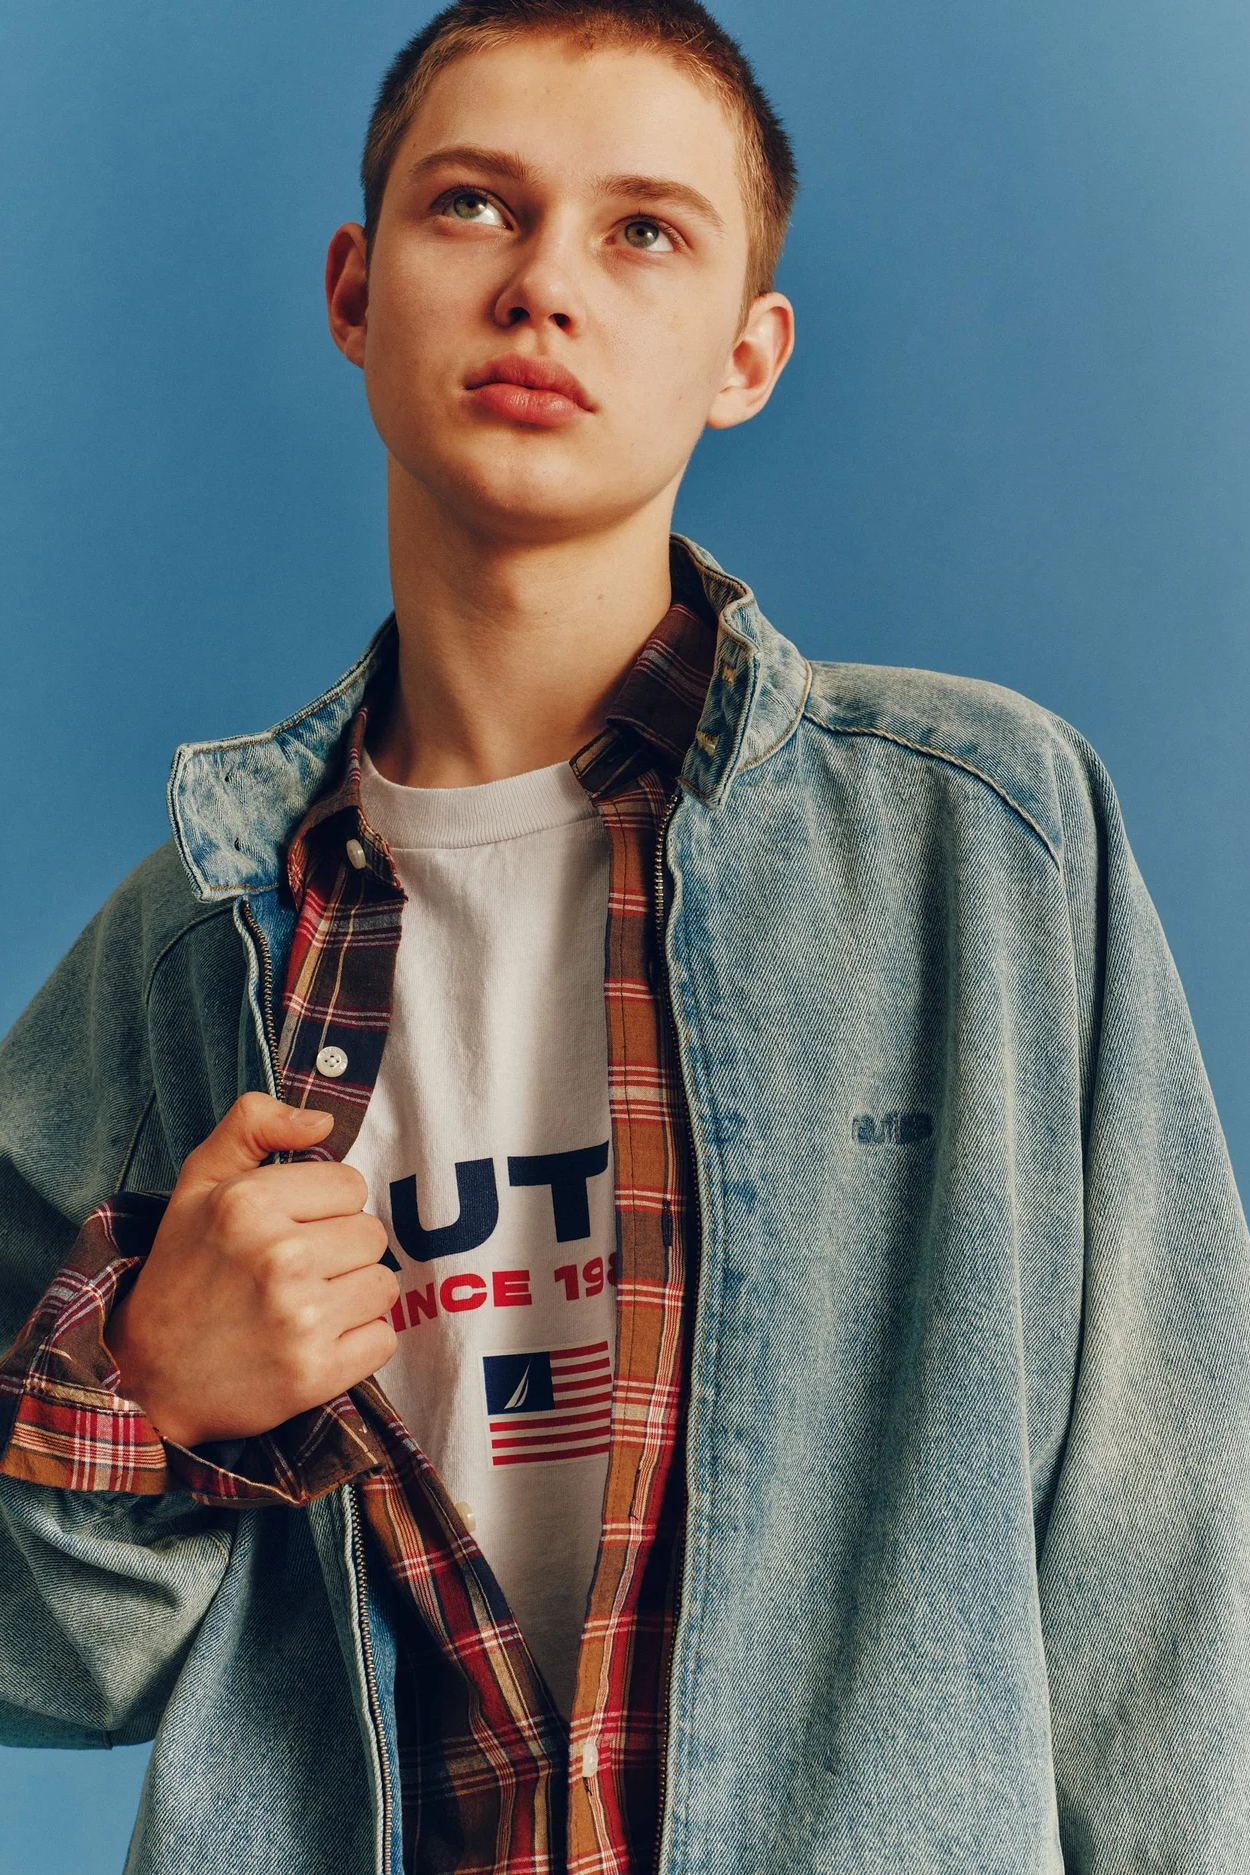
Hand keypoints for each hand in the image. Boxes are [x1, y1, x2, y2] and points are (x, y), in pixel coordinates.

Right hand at [104, 1093, 398, 1446]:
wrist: (150, 1377)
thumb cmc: (183, 1272)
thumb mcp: (198, 1182)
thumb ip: (252, 1125)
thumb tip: (322, 1121)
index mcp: (247, 1203)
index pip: (351, 1185)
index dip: (325, 1206)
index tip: (292, 1227)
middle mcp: (278, 1257)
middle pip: (372, 1234)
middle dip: (340, 1251)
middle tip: (293, 1273)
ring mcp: (300, 1318)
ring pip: (383, 1286)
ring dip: (352, 1297)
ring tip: (303, 1306)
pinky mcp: (316, 1373)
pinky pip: (383, 1339)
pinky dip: (356, 1344)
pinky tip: (313, 1342)